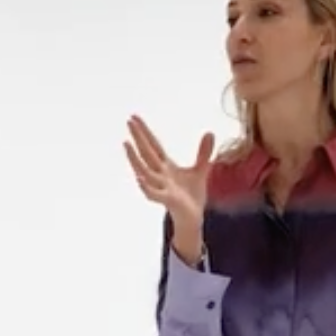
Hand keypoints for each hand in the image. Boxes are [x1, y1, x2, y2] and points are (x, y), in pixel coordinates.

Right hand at [125, 115, 213, 260]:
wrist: (194, 217)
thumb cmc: (191, 195)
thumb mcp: (200, 170)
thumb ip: (203, 152)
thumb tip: (210, 132)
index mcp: (166, 166)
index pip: (153, 145)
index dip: (145, 132)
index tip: (134, 118)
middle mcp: (160, 174)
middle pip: (146, 153)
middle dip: (138, 137)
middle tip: (129, 121)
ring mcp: (161, 187)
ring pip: (144, 170)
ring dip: (134, 158)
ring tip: (126, 144)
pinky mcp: (167, 200)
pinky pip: (153, 193)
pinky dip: (145, 186)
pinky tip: (139, 178)